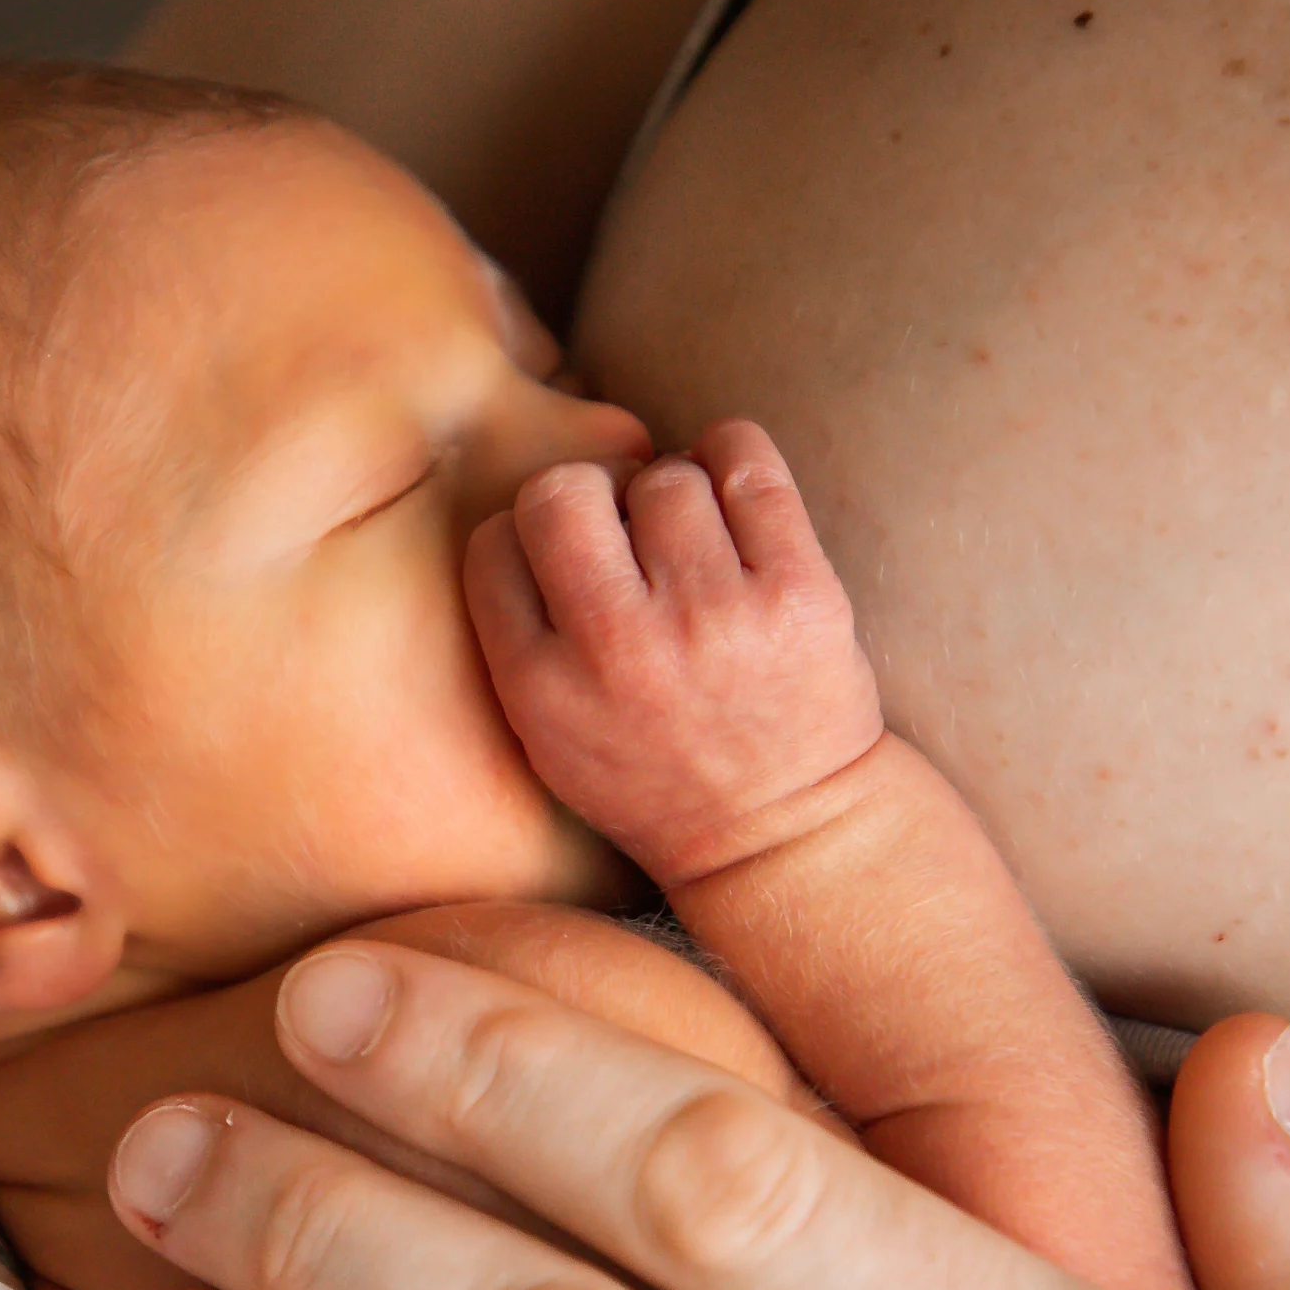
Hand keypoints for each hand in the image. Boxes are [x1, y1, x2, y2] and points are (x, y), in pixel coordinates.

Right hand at [465, 422, 882, 885]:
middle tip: (624, 535)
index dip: (525, 539)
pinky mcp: (797, 591)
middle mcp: (618, 648)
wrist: (781, 833)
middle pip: (562, 491)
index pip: (492, 544)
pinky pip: (746, 461)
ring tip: (694, 546)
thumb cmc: (656, 776)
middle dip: (588, 497)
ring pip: (663, 475)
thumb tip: (536, 505)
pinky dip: (732, 457)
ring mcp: (712, 617)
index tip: (564, 562)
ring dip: (674, 493)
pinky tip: (734, 499)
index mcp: (541, 688)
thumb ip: (519, 636)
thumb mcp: (549, 737)